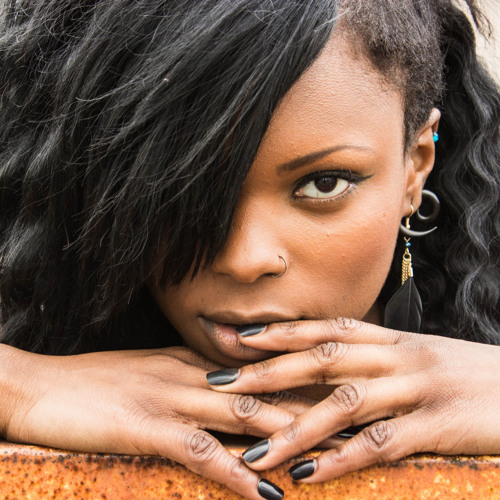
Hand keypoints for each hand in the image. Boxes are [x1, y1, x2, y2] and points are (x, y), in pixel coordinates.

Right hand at [0, 344, 312, 498]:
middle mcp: (191, 374)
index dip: (304, 379)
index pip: (260, 368)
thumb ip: (192, 378)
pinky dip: (235, 471)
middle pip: (264, 387)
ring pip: (243, 413)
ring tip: (332, 453)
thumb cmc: (96, 384)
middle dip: (312, 403)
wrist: (39, 386)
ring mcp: (170, 398)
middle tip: (357, 418)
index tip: (342, 389)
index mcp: (194, 362)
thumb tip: (229, 388)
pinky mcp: (146, 427)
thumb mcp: (153, 373)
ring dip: (288, 434)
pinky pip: (200, 450)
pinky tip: (264, 492)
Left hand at [207, 318, 499, 482]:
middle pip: (321, 359)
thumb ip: (376, 359)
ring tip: (254, 450)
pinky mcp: (437, 424)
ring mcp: (416, 389)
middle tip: (221, 382)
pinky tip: (311, 474)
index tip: (238, 338)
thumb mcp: (418, 357)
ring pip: (343, 404)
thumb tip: (328, 367)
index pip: (324, 329)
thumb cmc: (466, 374)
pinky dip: (343, 459)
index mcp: (390, 340)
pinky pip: (381, 443)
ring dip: (295, 428)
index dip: (279, 332)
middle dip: (268, 371)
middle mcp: (396, 357)